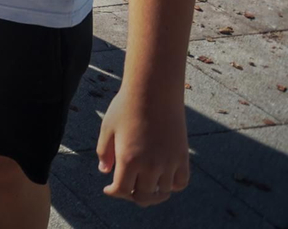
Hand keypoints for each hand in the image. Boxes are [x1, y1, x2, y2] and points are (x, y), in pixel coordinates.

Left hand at [97, 86, 189, 206]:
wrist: (154, 91)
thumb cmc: (126, 107)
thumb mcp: (108, 128)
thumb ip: (104, 152)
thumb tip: (105, 172)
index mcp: (128, 160)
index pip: (122, 190)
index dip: (114, 192)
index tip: (109, 189)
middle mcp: (150, 165)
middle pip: (143, 196)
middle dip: (132, 195)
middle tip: (126, 189)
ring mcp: (169, 162)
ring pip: (163, 192)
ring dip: (153, 193)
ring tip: (144, 186)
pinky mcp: (183, 157)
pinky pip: (181, 182)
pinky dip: (172, 186)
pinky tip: (162, 179)